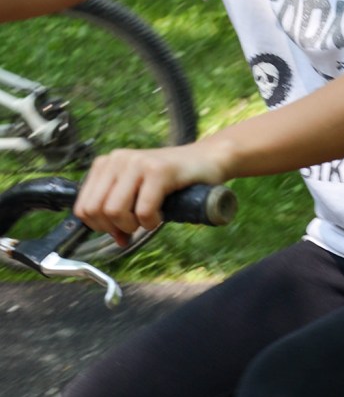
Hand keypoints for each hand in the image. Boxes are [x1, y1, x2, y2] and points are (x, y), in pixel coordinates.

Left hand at [74, 144, 224, 245]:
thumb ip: (118, 208)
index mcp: (106, 163)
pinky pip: (143, 210)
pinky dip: (151, 222)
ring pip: (115, 211)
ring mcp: (138, 162)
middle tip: (134, 226)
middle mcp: (118, 159)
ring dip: (132, 225)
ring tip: (148, 219)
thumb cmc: (173, 179)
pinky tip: (161, 215)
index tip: (119, 229)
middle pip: (95, 210)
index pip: (82, 207)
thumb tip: (114, 238)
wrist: (208, 160)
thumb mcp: (136, 190)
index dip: (99, 227)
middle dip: (113, 228)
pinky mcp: (159, 170)